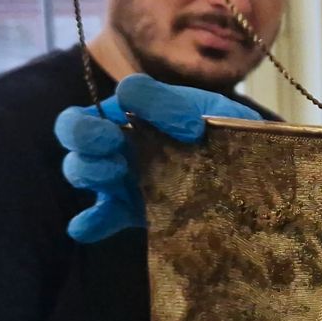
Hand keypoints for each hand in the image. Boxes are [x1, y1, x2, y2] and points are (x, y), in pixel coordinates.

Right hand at [54, 73, 259, 241]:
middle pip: (77, 127)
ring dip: (90, 169)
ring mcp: (119, 175)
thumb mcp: (224, 116)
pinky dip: (89, 222)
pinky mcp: (126, 211)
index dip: (148, 102)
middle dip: (86, 132)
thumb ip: (206, 114)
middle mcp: (121, 137)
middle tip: (111, 140)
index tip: (191, 126)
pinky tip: (87, 227)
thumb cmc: (230, 136)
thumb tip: (188, 124)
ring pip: (81, 167)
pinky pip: (98, 217)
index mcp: (145, 107)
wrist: (244, 178)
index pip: (128, 94)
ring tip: (117, 174)